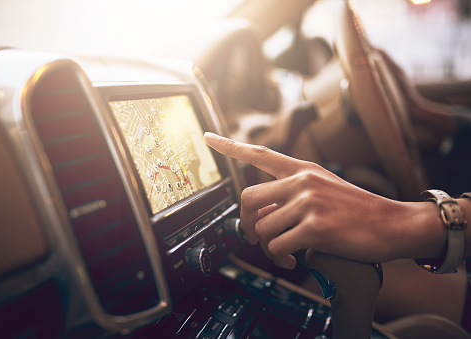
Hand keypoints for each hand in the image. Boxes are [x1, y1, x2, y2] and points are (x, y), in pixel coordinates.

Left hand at [204, 132, 444, 268]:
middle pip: (248, 198)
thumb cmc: (357, 210)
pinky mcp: (315, 227)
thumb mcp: (324, 189)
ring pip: (263, 227)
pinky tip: (292, 259)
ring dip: (268, 247)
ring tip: (283, 252)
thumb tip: (263, 212)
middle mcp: (302, 181)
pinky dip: (280, 258)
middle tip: (256, 237)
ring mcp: (308, 203)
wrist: (393, 224)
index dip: (230, 145)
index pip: (259, 154)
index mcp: (303, 170)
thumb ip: (292, 193)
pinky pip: (277, 246)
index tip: (208, 137)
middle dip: (247, 222)